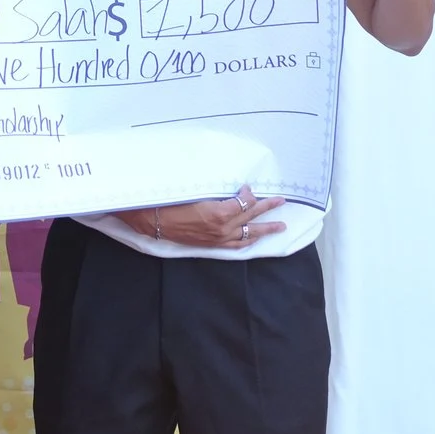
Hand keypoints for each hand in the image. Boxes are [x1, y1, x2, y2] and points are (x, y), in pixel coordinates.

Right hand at [122, 186, 285, 249]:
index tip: (248, 188)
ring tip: (279, 226)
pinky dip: (247, 241)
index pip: (244, 204)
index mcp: (219, 214)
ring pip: (247, 235)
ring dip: (264, 229)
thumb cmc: (172, 201)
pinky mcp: (211, 245)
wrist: (152, 219)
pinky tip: (254, 239)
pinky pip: (235, 246)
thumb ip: (217, 191)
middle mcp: (222, 229)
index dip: (249, 195)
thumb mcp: (196, 191)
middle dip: (267, 209)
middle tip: (281, 201)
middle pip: (251, 219)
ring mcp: (217, 239)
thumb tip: (233, 188)